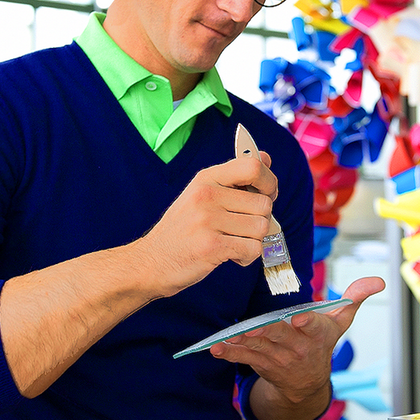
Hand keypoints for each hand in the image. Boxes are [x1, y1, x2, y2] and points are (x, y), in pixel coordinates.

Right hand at [134, 153, 278, 298]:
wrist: (151, 262)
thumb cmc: (182, 230)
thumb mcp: (202, 194)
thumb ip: (235, 178)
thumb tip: (267, 158)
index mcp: (206, 178)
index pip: (253, 166)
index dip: (269, 182)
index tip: (265, 195)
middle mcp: (206, 194)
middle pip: (264, 203)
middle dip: (260, 220)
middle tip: (240, 229)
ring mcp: (207, 220)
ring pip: (262, 228)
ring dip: (253, 241)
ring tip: (232, 242)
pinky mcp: (211, 246)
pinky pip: (253, 249)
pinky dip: (247, 257)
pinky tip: (230, 255)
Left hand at [209, 276, 385, 419]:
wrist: (307, 383)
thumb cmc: (322, 342)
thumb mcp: (341, 321)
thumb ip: (355, 297)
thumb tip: (380, 280)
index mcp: (317, 334)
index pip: (314, 327)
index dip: (307, 323)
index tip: (300, 319)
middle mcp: (297, 348)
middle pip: (281, 338)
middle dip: (268, 333)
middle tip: (255, 327)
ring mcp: (277, 358)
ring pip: (259, 349)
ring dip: (243, 343)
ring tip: (228, 338)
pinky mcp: (260, 364)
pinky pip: (243, 359)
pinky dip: (229, 353)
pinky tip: (216, 348)